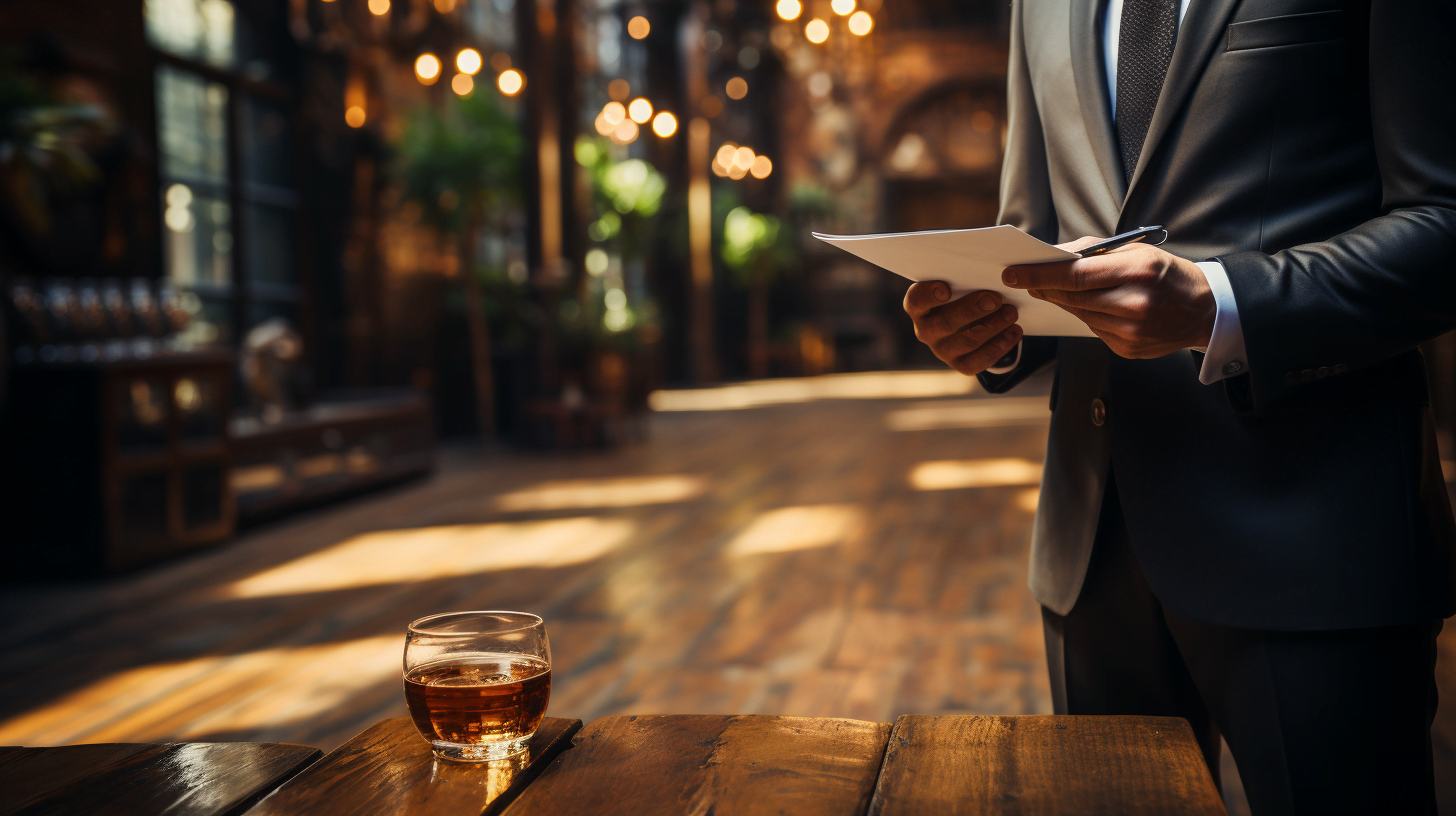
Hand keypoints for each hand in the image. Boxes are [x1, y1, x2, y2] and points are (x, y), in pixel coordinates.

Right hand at [903, 282, 1021, 375]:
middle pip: (945, 323)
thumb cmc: (963, 294)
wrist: (972, 321)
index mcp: (919, 307)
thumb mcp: (959, 285)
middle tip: (995, 298)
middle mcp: (925, 330)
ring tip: (1011, 312)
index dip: (928, 295)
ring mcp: (942, 350)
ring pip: (966, 341)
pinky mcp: (960, 365)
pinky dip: (1000, 345)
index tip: (946, 288)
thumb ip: (964, 279)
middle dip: (972, 310)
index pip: (916, 301)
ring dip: (992, 326)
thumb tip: (989, 273)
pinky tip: (1014, 331)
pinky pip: (980, 360)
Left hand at [1002, 236, 1214, 358]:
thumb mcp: (1138, 251)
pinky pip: (1093, 330)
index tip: (1015, 272)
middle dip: (1044, 287)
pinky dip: (1084, 316)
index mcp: (1138, 271)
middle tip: (1023, 278)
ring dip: (1062, 302)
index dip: (1040, 274)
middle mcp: (1134, 304)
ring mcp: (1131, 331)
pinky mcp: (1127, 349)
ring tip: (1051, 289)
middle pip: (1072, 297)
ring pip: (1079, 315)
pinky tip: (1085, 306)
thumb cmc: (1167, 275)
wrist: (1204, 310)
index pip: (1075, 274)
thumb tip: (1054, 255)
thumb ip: (1095, 252)